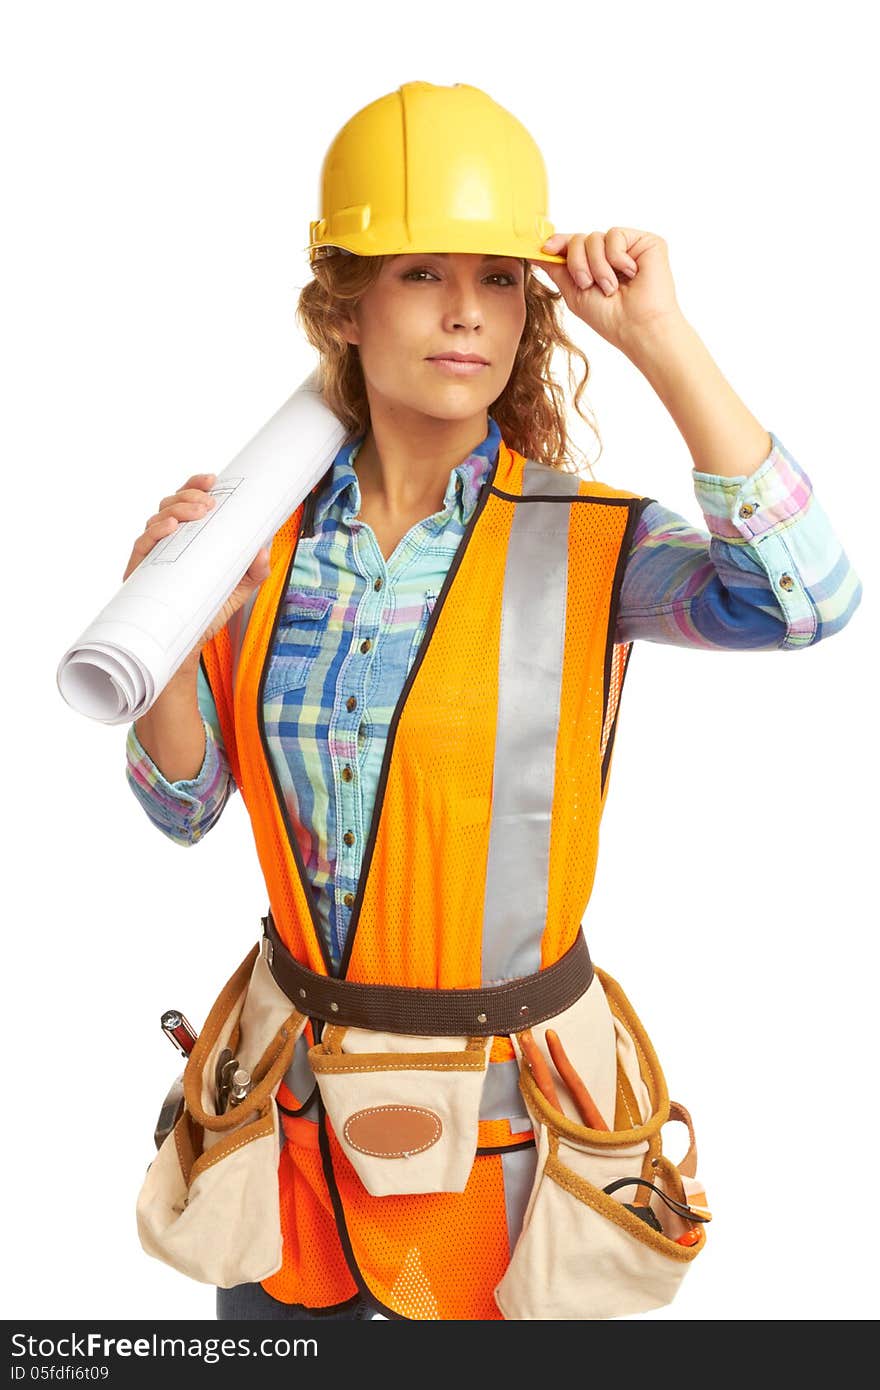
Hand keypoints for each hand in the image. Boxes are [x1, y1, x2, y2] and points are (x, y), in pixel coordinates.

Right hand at [122, 471, 271, 652]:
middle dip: (189, 496)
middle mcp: (169, 542)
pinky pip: (142, 544)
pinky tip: (170, 527)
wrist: (188, 644)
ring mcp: (153, 555)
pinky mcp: (140, 572)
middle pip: (171, 504)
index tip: (212, 479)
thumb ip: (255, 570)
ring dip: (176, 509)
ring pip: (157, 518)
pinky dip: (155, 532)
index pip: (189, 502)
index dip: (196, 485)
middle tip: (209, 503)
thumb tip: (262, 549)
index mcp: (190, 538)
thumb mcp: (240, 589)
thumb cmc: (209, 610)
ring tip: (196, 513)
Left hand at [528, 228, 683, 354]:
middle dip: (577, 263)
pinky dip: (616, 257)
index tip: (545, 248)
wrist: (636, 326)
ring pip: (595, 237)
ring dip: (597, 266)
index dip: (558, 243)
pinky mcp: (645, 242)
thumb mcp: (573, 293)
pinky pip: (615, 235)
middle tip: (588, 284)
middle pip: (579, 239)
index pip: (573, 246)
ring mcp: (628, 247)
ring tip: (610, 287)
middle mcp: (611, 254)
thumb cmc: (609, 318)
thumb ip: (556, 270)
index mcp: (595, 266)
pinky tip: (630, 273)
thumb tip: (535, 252)